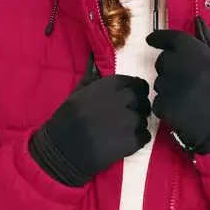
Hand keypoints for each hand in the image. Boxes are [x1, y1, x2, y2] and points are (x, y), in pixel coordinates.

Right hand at [29, 52, 151, 185]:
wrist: (64, 148)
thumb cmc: (68, 119)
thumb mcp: (79, 92)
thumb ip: (95, 80)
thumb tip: (94, 61)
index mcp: (114, 85)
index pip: (139, 85)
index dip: (135, 93)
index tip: (129, 101)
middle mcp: (127, 99)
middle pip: (144, 102)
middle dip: (137, 109)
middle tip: (124, 118)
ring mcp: (132, 120)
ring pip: (144, 120)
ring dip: (136, 125)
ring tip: (120, 132)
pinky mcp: (135, 141)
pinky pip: (145, 137)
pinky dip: (138, 140)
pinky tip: (124, 142)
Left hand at [146, 16, 209, 153]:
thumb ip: (207, 42)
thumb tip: (197, 21)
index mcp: (196, 53)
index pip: (170, 38)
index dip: (159, 38)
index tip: (152, 40)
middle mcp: (180, 66)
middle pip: (162, 62)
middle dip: (169, 68)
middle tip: (185, 80)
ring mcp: (171, 87)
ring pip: (159, 83)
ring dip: (169, 88)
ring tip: (188, 98)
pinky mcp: (165, 107)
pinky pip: (158, 102)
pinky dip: (166, 106)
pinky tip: (182, 110)